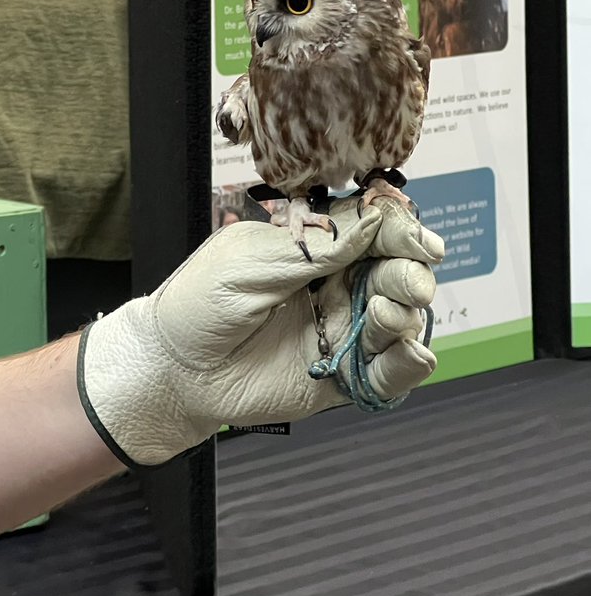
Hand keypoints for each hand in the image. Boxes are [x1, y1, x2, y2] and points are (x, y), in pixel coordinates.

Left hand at [78, 194, 443, 465]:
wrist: (175, 369)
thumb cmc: (201, 303)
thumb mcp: (255, 261)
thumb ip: (318, 246)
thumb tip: (377, 218)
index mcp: (317, 246)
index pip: (373, 229)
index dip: (401, 231)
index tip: (420, 240)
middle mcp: (337, 284)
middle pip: (396, 271)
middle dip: (411, 273)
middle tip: (409, 282)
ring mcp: (343, 330)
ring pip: (400, 319)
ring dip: (406, 315)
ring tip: (382, 314)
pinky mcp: (343, 376)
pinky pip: (389, 373)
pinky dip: (408, 363)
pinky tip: (408, 352)